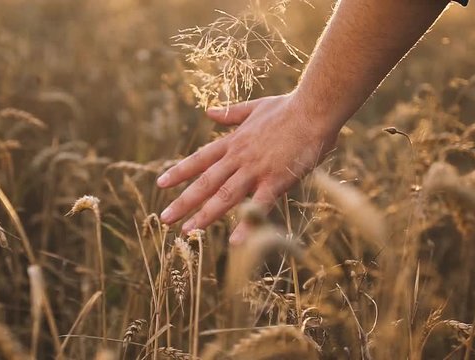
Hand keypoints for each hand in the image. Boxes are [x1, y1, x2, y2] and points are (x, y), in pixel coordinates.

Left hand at [156, 93, 339, 243]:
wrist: (314, 109)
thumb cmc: (288, 108)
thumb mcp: (253, 107)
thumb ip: (230, 114)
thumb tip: (208, 111)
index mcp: (233, 142)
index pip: (199, 159)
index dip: (179, 172)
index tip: (161, 183)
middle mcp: (239, 158)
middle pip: (205, 182)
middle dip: (183, 202)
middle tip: (164, 219)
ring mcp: (256, 170)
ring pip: (224, 196)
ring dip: (204, 215)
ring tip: (187, 231)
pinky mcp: (276, 180)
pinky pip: (259, 206)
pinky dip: (247, 224)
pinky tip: (235, 243)